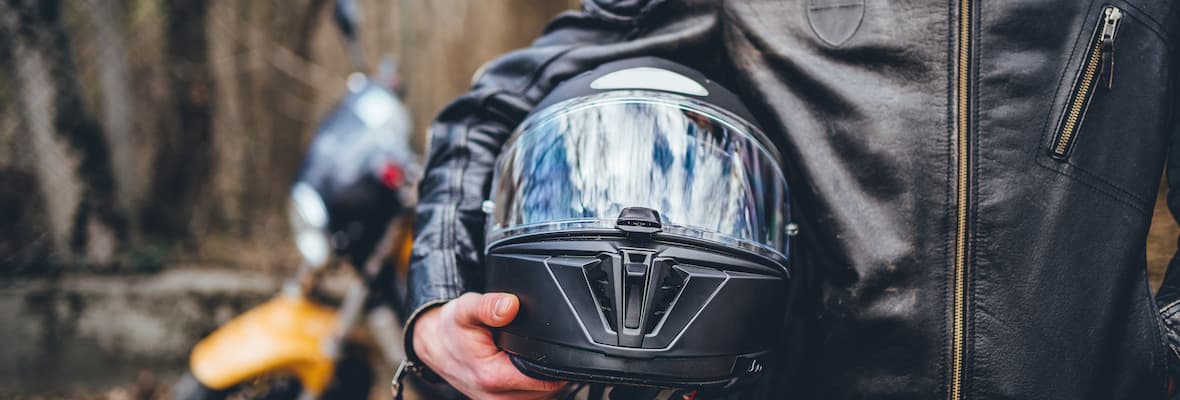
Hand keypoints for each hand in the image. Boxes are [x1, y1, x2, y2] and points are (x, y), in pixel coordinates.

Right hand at [412, 292, 566, 398]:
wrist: (434, 344)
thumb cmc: (451, 329)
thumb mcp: (466, 309)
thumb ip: (489, 306)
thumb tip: (510, 305)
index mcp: (493, 377)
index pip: (546, 380)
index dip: (555, 362)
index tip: (550, 344)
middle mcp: (496, 398)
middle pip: (548, 390)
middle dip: (549, 368)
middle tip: (535, 345)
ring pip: (541, 397)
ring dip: (542, 378)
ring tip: (527, 356)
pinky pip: (528, 397)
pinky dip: (532, 383)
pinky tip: (523, 366)